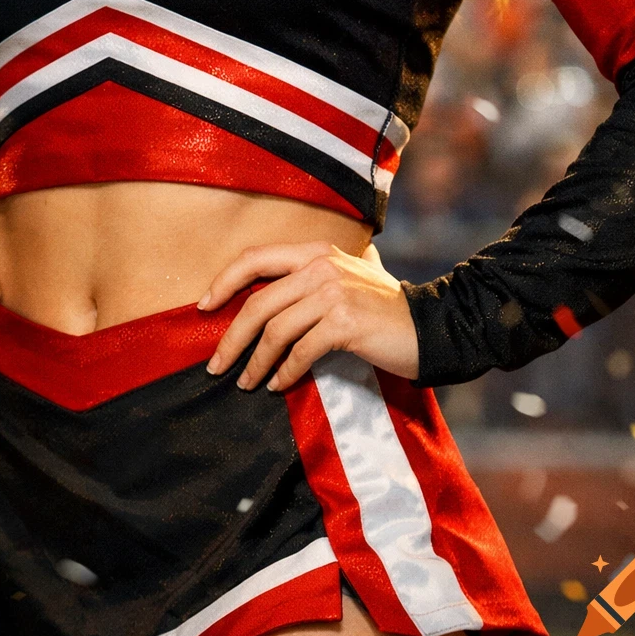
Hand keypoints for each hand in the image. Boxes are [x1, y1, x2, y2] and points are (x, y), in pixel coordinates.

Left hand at [198, 240, 419, 391]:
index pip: (255, 258)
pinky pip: (301, 352)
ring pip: (275, 330)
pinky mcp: (345, 323)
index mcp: (315, 250)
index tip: (203, 307)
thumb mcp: (346, 277)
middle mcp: (321, 265)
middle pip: (258, 302)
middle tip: (215, 365)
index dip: (224, 282)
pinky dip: (284, 372)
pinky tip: (278, 385)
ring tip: (246, 383)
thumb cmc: (383, 308)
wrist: (431, 326)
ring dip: (255, 363)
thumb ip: (312, 277)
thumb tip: (266, 297)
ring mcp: (334, 293)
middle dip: (231, 337)